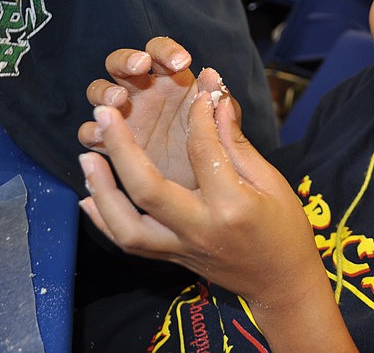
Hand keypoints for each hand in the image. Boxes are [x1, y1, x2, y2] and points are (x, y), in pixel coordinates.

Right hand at [78, 36, 232, 187]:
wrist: (198, 186)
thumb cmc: (212, 147)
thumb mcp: (220, 124)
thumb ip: (217, 100)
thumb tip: (211, 73)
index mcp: (170, 80)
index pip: (160, 52)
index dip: (166, 51)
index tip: (181, 62)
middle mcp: (142, 92)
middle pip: (121, 63)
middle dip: (127, 60)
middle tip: (140, 66)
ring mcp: (123, 114)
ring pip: (99, 91)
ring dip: (105, 91)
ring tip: (119, 99)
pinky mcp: (109, 141)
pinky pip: (90, 130)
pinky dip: (92, 129)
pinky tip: (103, 132)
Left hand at [79, 92, 353, 350]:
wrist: (281, 283)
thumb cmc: (285, 228)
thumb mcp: (271, 181)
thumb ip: (237, 143)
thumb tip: (218, 100)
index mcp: (232, 205)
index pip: (204, 150)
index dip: (199, 115)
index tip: (200, 91)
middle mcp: (199, 228)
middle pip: (147, 188)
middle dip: (122, 148)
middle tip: (105, 113)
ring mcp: (181, 247)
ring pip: (126, 225)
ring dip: (102, 189)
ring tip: (88, 156)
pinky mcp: (171, 257)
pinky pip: (128, 242)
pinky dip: (104, 220)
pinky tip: (88, 197)